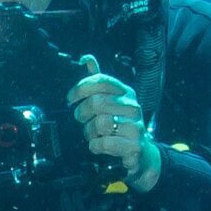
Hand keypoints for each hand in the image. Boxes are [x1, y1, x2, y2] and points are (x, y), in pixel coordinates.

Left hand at [67, 55, 160, 191]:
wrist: (140, 152)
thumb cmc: (120, 124)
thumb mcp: (111, 100)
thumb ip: (98, 80)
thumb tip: (86, 58)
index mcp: (125, 93)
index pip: (101, 80)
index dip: (81, 88)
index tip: (70, 98)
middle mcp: (133, 107)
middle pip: (96, 102)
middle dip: (82, 114)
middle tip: (83, 120)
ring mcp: (135, 126)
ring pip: (99, 123)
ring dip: (89, 132)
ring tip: (94, 135)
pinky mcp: (134, 146)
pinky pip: (104, 143)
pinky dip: (96, 146)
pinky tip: (100, 145)